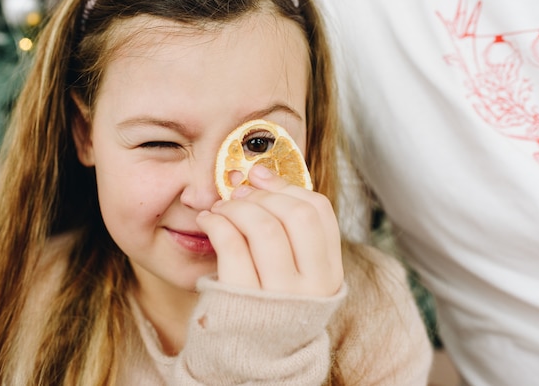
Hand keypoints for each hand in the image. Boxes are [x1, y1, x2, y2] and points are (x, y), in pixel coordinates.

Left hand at [196, 165, 343, 296]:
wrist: (249, 363)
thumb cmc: (266, 308)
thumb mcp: (294, 276)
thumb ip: (290, 235)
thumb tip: (261, 175)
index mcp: (329, 274)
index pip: (319, 212)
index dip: (288, 186)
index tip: (260, 176)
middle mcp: (312, 287)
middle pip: (295, 215)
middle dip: (261, 195)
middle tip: (237, 193)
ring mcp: (278, 297)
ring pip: (263, 227)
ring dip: (236, 207)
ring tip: (219, 208)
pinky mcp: (242, 302)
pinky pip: (232, 246)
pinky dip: (217, 223)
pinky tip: (208, 221)